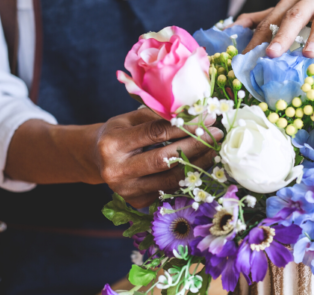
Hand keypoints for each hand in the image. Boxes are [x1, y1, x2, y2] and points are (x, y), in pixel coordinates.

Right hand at [93, 108, 222, 207]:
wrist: (96, 159)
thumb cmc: (118, 133)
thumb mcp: (130, 118)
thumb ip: (158, 116)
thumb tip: (195, 112)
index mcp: (113, 144)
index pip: (156, 133)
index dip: (185, 126)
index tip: (207, 118)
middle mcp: (117, 170)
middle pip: (165, 159)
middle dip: (195, 146)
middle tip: (216, 135)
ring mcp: (127, 190)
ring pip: (170, 179)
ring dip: (197, 164)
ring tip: (214, 150)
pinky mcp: (137, 202)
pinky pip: (169, 189)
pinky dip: (187, 176)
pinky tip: (201, 165)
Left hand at [235, 0, 313, 64]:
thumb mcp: (291, 9)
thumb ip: (264, 17)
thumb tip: (232, 26)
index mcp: (293, 0)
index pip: (272, 18)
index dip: (258, 37)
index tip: (245, 56)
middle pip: (294, 15)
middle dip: (281, 34)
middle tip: (271, 54)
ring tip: (309, 55)